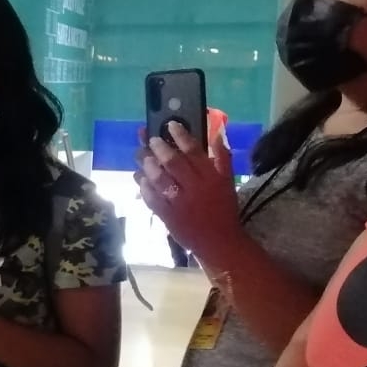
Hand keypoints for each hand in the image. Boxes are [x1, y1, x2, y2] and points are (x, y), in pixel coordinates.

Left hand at [136, 123, 241, 264]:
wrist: (218, 242)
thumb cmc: (224, 209)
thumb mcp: (227, 181)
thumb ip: (222, 156)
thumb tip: (217, 133)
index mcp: (210, 177)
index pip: (194, 151)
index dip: (180, 135)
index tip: (170, 124)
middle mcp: (193, 188)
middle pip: (173, 163)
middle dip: (159, 148)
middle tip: (150, 139)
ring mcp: (178, 202)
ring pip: (159, 179)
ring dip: (147, 165)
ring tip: (141, 155)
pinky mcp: (166, 215)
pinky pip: (151, 198)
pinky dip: (143, 186)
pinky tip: (139, 177)